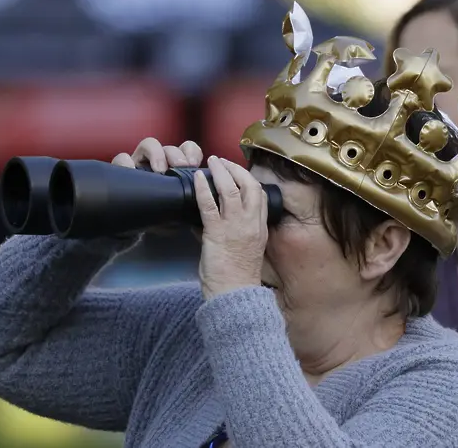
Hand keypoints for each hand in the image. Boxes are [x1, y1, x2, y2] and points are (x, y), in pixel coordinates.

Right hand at [112, 138, 203, 235]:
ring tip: (160, 170)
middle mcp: (159, 162)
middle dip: (176, 154)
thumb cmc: (160, 217)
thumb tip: (201, 203)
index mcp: (176, 168)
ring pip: (148, 145)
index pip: (187, 149)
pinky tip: (133, 172)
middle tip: (181, 166)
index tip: (193, 163)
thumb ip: (189, 202)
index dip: (191, 152)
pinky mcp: (121, 171)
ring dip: (156, 153)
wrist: (135, 230)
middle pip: (169, 147)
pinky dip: (127, 162)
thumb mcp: (178, 210)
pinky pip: (122, 158)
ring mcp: (140, 164)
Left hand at [196, 156, 267, 299]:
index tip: (239, 173)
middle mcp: (251, 224)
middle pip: (250, 187)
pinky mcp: (216, 232)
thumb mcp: (246, 252)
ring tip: (212, 162)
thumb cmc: (237, 279)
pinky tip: (197, 178)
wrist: (234, 295)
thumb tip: (215, 221)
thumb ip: (236, 234)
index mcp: (260, 230)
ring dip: (220, 172)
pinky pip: (209, 204)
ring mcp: (234, 227)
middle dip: (237, 170)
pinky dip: (202, 188)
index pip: (261, 197)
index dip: (250, 181)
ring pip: (231, 190)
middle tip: (224, 163)